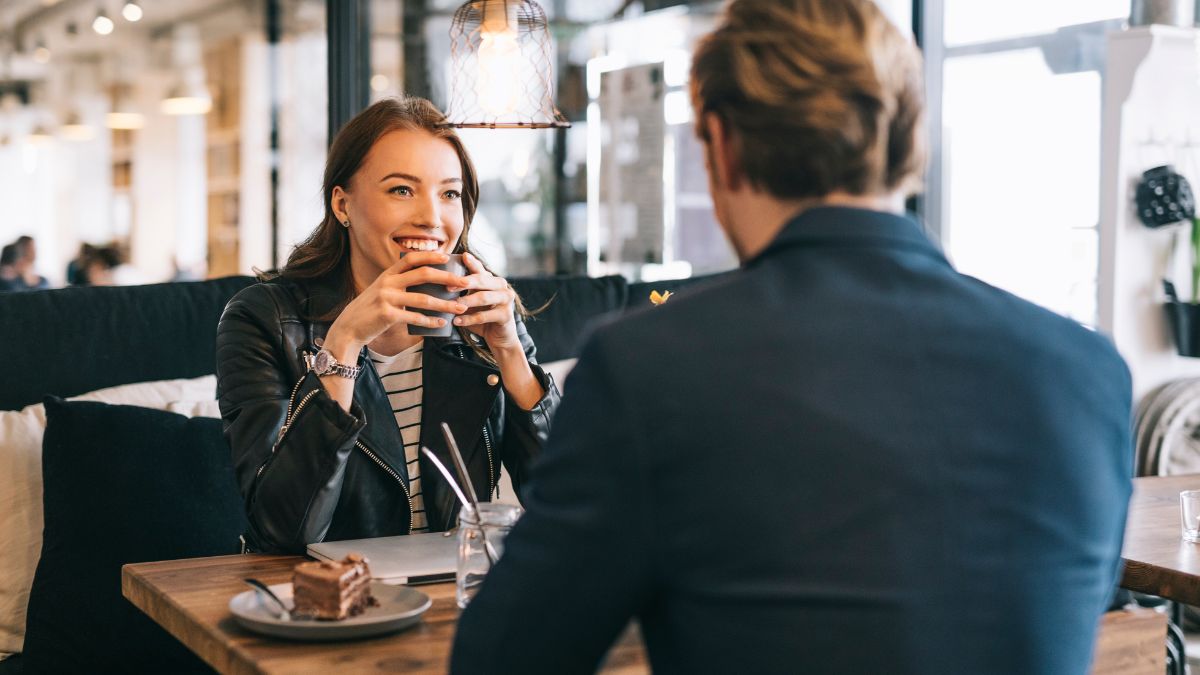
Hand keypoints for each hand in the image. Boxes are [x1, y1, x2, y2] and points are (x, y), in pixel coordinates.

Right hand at [324, 252, 467, 358]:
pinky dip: (430, 321)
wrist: (349, 328)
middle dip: (447, 277)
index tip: (447, 256)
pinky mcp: (387, 315)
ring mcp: (387, 298)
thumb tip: (426, 283)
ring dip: (445, 304)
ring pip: (423, 298)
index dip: (430, 256)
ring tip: (460, 307)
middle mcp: (387, 282)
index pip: (412, 258)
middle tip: (464, 283)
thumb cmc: (370, 311)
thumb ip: (399, 285)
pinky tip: (441, 324)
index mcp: (388, 274)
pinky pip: (415, 317)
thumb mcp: (382, 291)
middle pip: (423, 274)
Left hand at [451, 252, 521, 353]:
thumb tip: (439, 279)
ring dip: (466, 301)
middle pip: (482, 280)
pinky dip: (469, 319)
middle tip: (448, 286)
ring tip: (452, 305)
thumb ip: (463, 290)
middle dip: (464, 282)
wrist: (499, 337)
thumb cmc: (481, 316)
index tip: (461, 257)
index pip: (480, 268)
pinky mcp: (506, 315)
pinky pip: (484, 316)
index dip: (470, 263)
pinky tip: (457, 321)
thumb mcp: (471, 301)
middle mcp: (502, 286)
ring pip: (483, 297)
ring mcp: (506, 300)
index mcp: (493, 280)